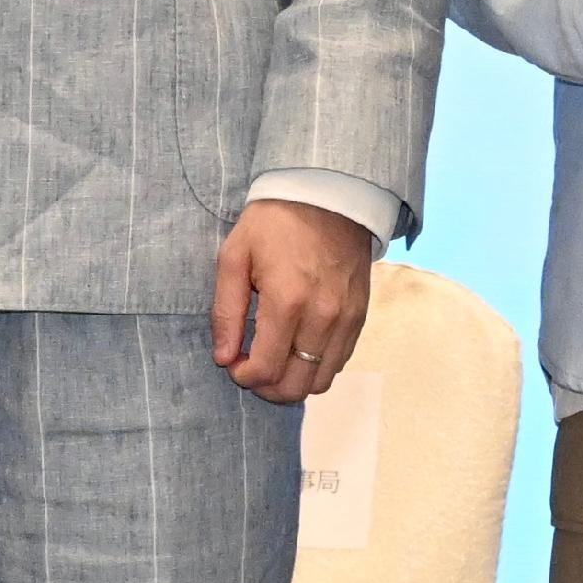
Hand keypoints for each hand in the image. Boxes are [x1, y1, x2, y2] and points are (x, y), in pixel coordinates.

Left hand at [213, 198, 373, 401]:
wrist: (329, 195)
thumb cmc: (274, 223)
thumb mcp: (234, 256)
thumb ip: (225, 311)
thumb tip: (223, 357)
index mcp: (286, 302)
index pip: (265, 369)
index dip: (242, 375)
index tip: (233, 361)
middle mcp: (322, 317)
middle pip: (295, 387)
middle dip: (267, 386)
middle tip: (252, 366)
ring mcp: (346, 319)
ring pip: (320, 381)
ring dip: (293, 381)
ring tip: (276, 359)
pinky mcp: (360, 315)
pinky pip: (339, 361)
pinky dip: (316, 365)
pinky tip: (299, 346)